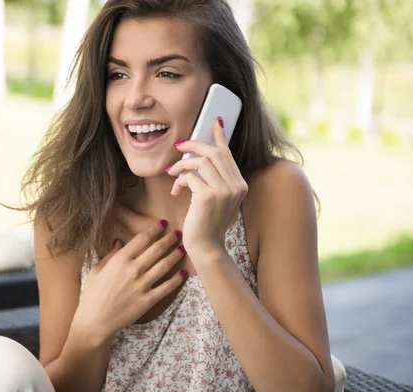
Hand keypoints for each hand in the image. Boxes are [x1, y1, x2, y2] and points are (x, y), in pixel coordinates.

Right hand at [72, 220, 185, 343]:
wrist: (94, 322)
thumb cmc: (91, 295)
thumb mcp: (96, 270)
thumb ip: (110, 255)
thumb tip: (118, 242)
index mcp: (120, 260)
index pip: (141, 239)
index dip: (154, 230)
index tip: (162, 224)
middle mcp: (133, 270)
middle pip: (156, 250)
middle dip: (169, 239)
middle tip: (178, 233)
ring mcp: (142, 285)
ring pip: (164, 266)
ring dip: (175, 255)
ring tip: (182, 249)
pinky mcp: (148, 300)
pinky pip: (166, 287)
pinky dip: (176, 279)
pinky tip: (182, 273)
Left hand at [166, 118, 247, 257]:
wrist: (206, 247)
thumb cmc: (206, 222)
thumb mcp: (215, 198)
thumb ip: (213, 178)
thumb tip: (200, 157)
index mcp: (240, 185)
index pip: (229, 154)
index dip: (219, 137)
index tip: (214, 123)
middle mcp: (236, 186)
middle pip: (214, 153)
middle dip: (193, 145)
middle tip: (179, 145)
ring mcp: (224, 191)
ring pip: (201, 162)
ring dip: (182, 164)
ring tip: (172, 173)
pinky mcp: (209, 196)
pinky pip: (190, 177)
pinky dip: (179, 181)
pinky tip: (175, 192)